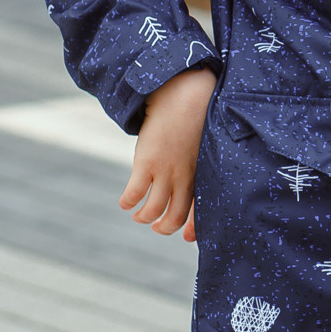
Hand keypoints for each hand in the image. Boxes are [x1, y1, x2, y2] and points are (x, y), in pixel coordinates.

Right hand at [123, 67, 214, 241]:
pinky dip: (127, 202)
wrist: (182, 94)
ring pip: (153, 210)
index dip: (193, 228)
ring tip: (138, 214)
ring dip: (144, 217)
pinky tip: (125, 202)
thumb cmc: (195, 119)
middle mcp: (185, 176)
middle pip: (175, 217)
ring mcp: (166, 171)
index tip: (187, 236)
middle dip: (164, 227)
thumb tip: (194, 181)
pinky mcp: (146, 162)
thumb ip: (201, 164)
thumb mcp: (205, 144)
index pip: (200, 209)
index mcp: (203, 173)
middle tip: (156, 225)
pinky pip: (134, 193)